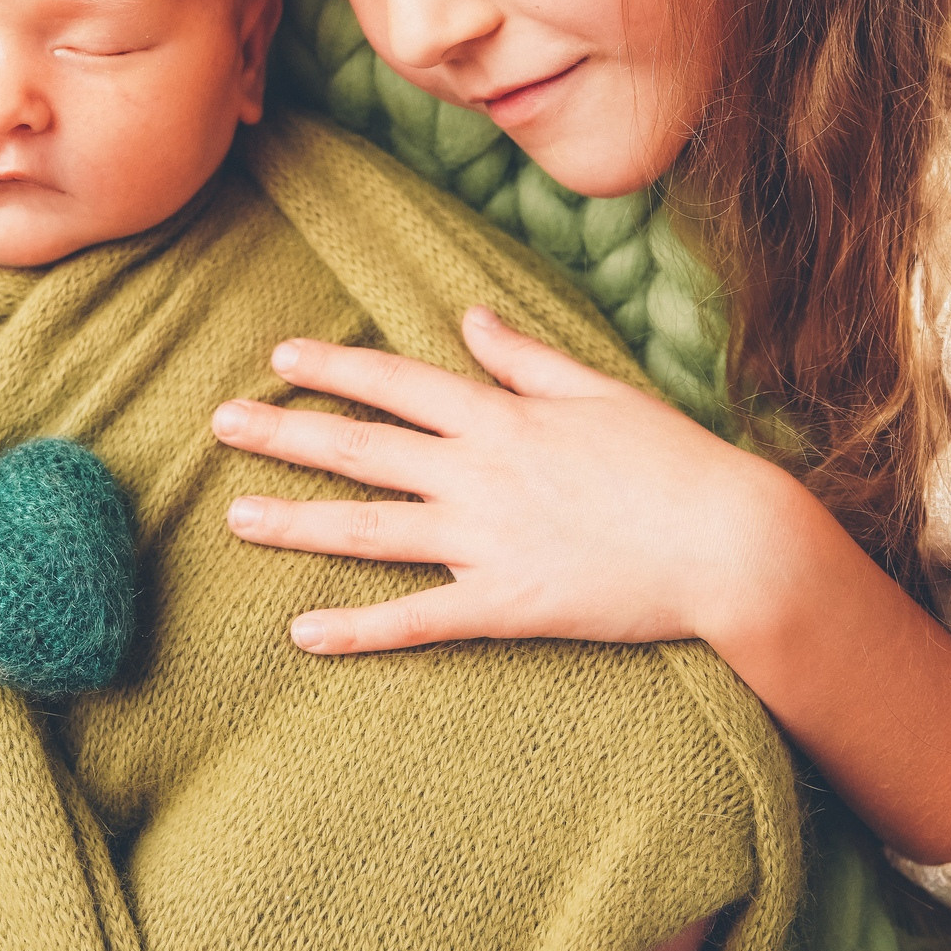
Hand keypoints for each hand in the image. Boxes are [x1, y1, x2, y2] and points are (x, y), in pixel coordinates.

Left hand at [210, 307, 791, 654]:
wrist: (730, 542)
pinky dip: (357, 630)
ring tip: (236, 518)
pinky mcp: (506, 606)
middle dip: (285, 433)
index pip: (397, 383)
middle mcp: (480, 473)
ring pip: (371, 531)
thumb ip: (523, 358)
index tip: (279, 358)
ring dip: (298, 524)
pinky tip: (303, 633)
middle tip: (221, 423)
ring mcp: (487, 541)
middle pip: (362, 449)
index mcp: (502, 416)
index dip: (334, 368)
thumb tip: (469, 317)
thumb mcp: (597, 390)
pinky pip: (417, 620)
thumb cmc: (673, 460)